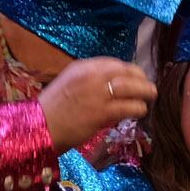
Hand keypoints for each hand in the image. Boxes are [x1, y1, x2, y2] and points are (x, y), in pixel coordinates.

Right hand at [37, 57, 153, 151]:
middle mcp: (92, 75)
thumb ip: (89, 80)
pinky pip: (129, 107)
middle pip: (127, 72)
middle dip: (141, 79)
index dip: (130, 70)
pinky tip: (140, 111)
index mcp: (82, 66)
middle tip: (148, 87)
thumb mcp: (68, 84)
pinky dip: (138, 108)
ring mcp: (98, 93)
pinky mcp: (102, 112)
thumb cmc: (52, 109)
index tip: (136, 77)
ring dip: (144, 92)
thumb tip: (112, 85)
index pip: (115, 63)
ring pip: (132, 88)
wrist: (39, 127)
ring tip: (150, 97)